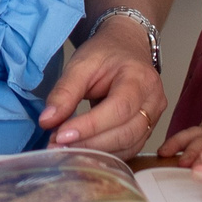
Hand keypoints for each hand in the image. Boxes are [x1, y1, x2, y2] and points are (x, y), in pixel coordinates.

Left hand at [38, 19, 166, 153]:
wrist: (126, 47)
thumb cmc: (106, 53)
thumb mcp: (81, 63)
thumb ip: (65, 91)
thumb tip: (47, 120)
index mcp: (140, 78)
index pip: (118, 108)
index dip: (90, 126)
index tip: (61, 135)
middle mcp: (153, 100)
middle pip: (125, 132)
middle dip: (89, 143)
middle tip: (57, 145)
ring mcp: (154, 117)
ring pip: (128, 146)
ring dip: (95, 153)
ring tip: (65, 149)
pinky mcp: (147, 130)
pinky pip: (128, 149)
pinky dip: (105, 154)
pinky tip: (82, 150)